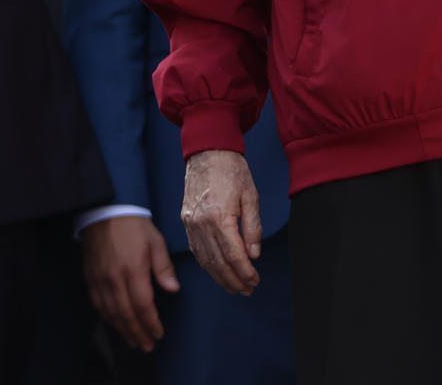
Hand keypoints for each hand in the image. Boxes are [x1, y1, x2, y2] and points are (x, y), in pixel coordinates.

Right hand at [82, 215, 180, 352]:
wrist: (104, 210)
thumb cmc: (134, 225)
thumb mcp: (155, 242)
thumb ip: (164, 268)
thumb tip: (174, 290)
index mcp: (133, 270)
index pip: (143, 305)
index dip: (151, 323)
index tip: (159, 334)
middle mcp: (114, 278)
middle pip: (126, 314)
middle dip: (138, 333)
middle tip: (147, 346)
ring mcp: (99, 279)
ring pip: (111, 313)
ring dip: (123, 330)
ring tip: (133, 342)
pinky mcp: (90, 277)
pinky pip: (98, 304)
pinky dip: (107, 318)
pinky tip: (115, 324)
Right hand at [181, 149, 261, 295]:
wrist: (207, 151)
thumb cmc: (231, 170)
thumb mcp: (251, 196)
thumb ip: (253, 228)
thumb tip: (253, 254)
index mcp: (219, 216)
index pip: (233, 254)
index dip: (245, 272)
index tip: (255, 280)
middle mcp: (201, 223)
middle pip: (218, 262)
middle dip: (234, 280)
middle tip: (247, 290)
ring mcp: (191, 222)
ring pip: (205, 259)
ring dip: (220, 277)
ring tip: (234, 286)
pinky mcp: (186, 220)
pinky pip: (196, 249)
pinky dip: (207, 264)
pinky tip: (217, 271)